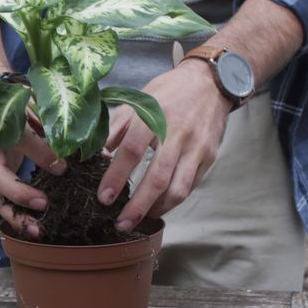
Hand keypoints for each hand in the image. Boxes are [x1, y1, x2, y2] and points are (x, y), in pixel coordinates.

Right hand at [0, 111, 65, 238]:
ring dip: (15, 216)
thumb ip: (45, 140)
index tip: (63, 168)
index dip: (39, 154)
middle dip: (19, 193)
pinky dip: (15, 218)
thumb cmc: (16, 117)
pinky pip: (0, 205)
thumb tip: (63, 167)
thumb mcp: (32, 120)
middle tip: (44, 204)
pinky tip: (32, 230)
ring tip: (36, 232)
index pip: (18, 140)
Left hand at [98, 58, 232, 231]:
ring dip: (157, 209)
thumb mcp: (137, 101)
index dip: (116, 177)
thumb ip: (115, 127)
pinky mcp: (209, 157)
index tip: (104, 198)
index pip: (132, 151)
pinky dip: (173, 201)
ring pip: (178, 189)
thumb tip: (97, 154)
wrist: (210, 83)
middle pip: (157, 178)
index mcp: (154, 117)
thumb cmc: (168, 92)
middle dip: (137, 206)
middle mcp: (177, 134)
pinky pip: (190, 187)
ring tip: (140, 220)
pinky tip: (158, 206)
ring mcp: (196, 148)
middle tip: (121, 224)